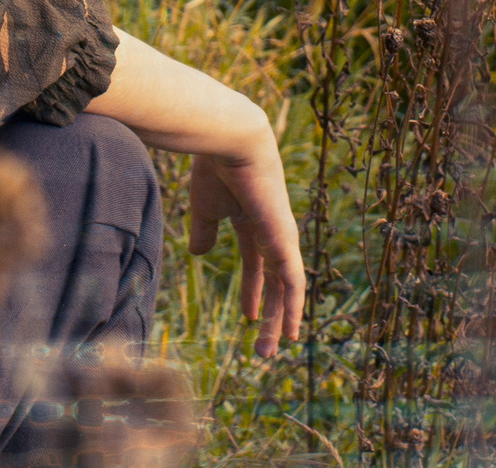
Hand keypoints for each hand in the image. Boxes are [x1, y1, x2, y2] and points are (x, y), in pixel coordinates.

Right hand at [188, 131, 306, 356]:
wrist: (231, 144)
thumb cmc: (215, 169)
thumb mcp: (205, 209)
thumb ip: (204, 232)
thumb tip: (200, 255)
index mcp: (252, 221)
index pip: (257, 264)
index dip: (254, 291)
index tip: (251, 316)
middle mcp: (271, 231)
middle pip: (275, 281)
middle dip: (270, 314)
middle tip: (264, 347)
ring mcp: (282, 236)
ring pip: (285, 288)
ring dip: (280, 320)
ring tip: (271, 351)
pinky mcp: (286, 241)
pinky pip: (293, 281)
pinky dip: (294, 306)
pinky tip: (291, 329)